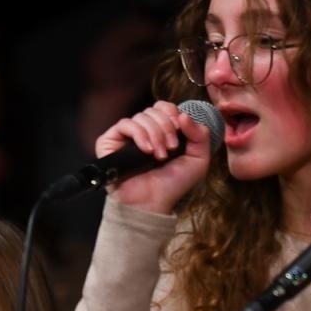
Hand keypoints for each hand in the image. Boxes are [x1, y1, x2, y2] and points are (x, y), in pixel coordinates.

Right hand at [95, 101, 212, 214]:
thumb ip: (200, 135)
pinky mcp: (110, 141)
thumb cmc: (173, 185)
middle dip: (166, 127)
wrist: (152, 203)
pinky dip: (139, 134)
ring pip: (141, 116)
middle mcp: (143, 131)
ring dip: (155, 134)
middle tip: (170, 149)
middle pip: (154, 109)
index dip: (173, 114)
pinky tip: (146, 151)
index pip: (164, 107)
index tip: (179, 132)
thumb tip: (184, 114)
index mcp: (161, 131)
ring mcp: (126, 136)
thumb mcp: (198, 159)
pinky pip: (125, 124)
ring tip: (158, 156)